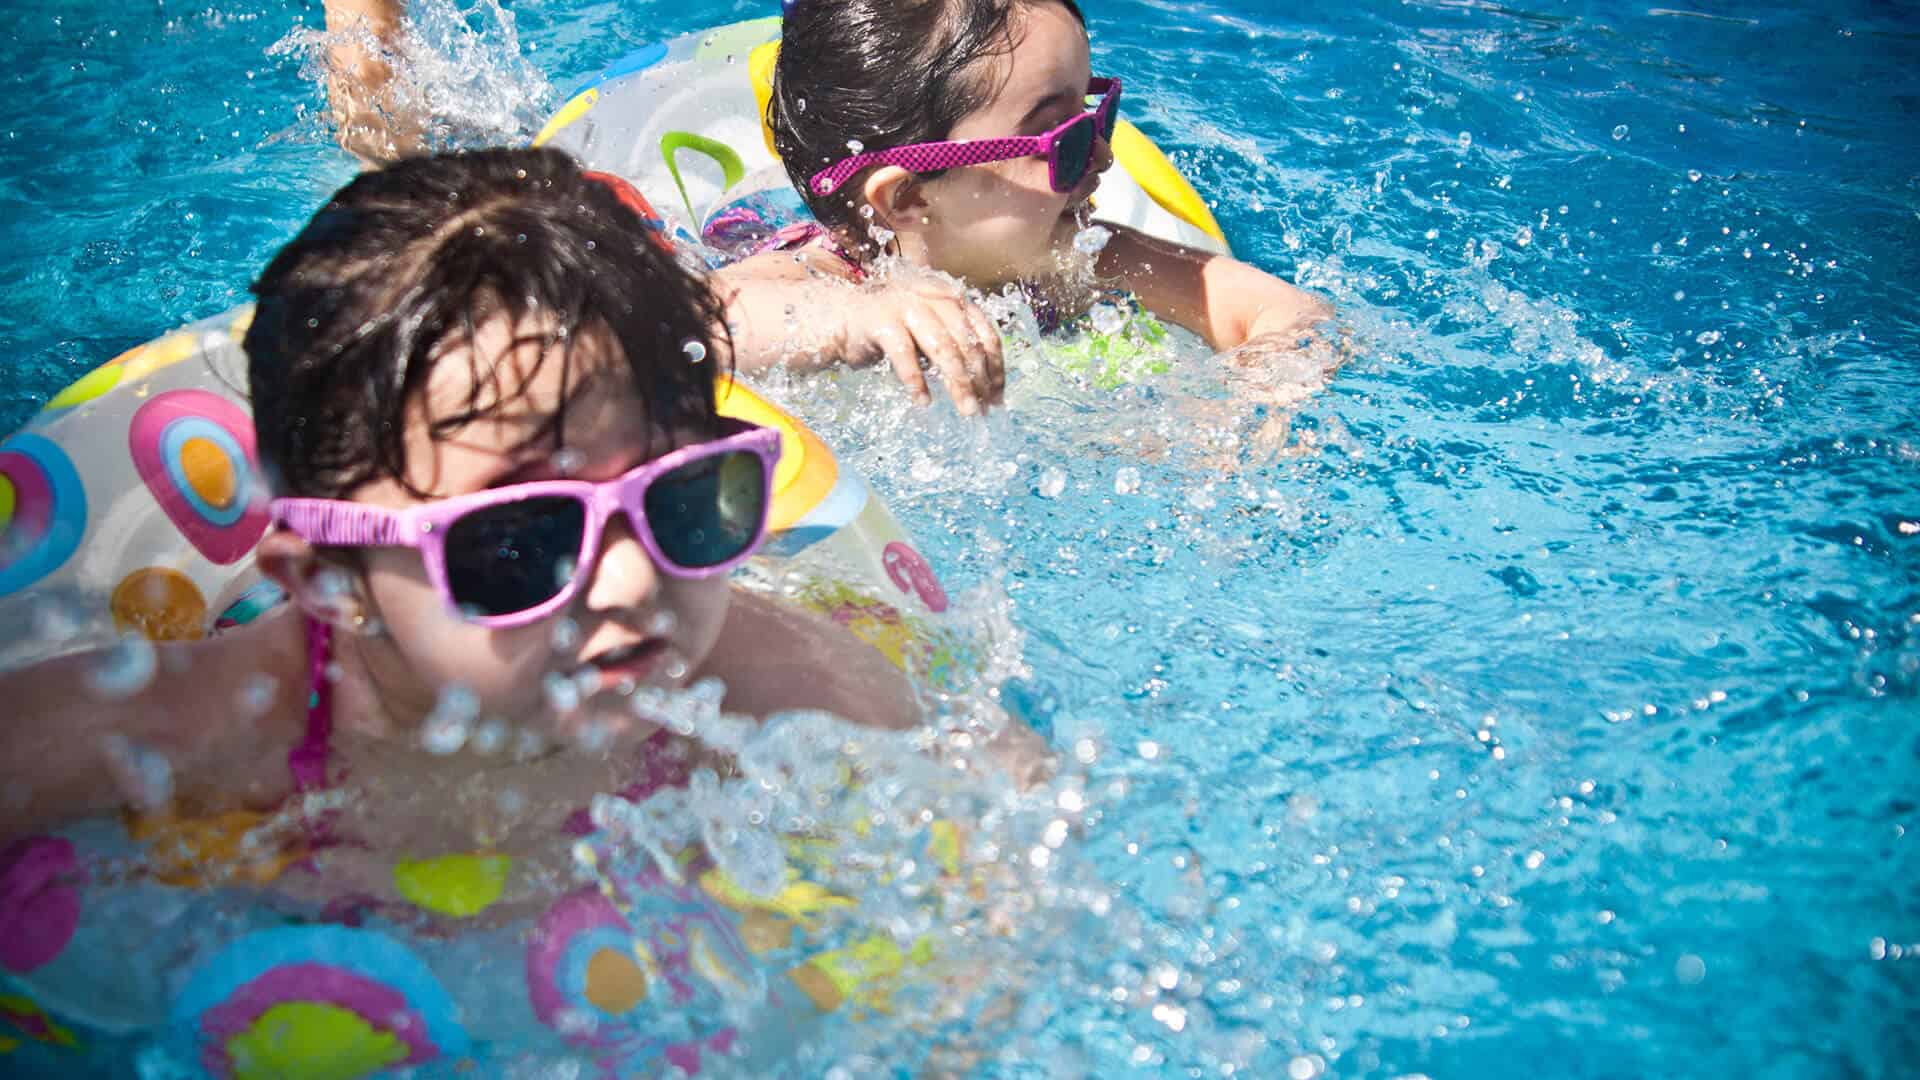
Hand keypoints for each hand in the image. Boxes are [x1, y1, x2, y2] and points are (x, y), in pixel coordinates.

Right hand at [835, 279, 1004, 414]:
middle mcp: (934, 298)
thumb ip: (956, 349)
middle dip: (980, 381)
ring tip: (966, 410)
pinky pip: (905, 356)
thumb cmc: (894, 329)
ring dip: (958, 384)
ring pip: (944, 349)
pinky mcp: (882, 321)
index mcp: (953, 300)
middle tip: (984, 411)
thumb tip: (986, 389)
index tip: (998, 398)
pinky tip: (923, 402)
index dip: (996, 368)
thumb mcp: (932, 334)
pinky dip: (916, 382)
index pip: (986, 334)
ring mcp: (908, 306)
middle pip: (968, 344)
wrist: (844, 316)